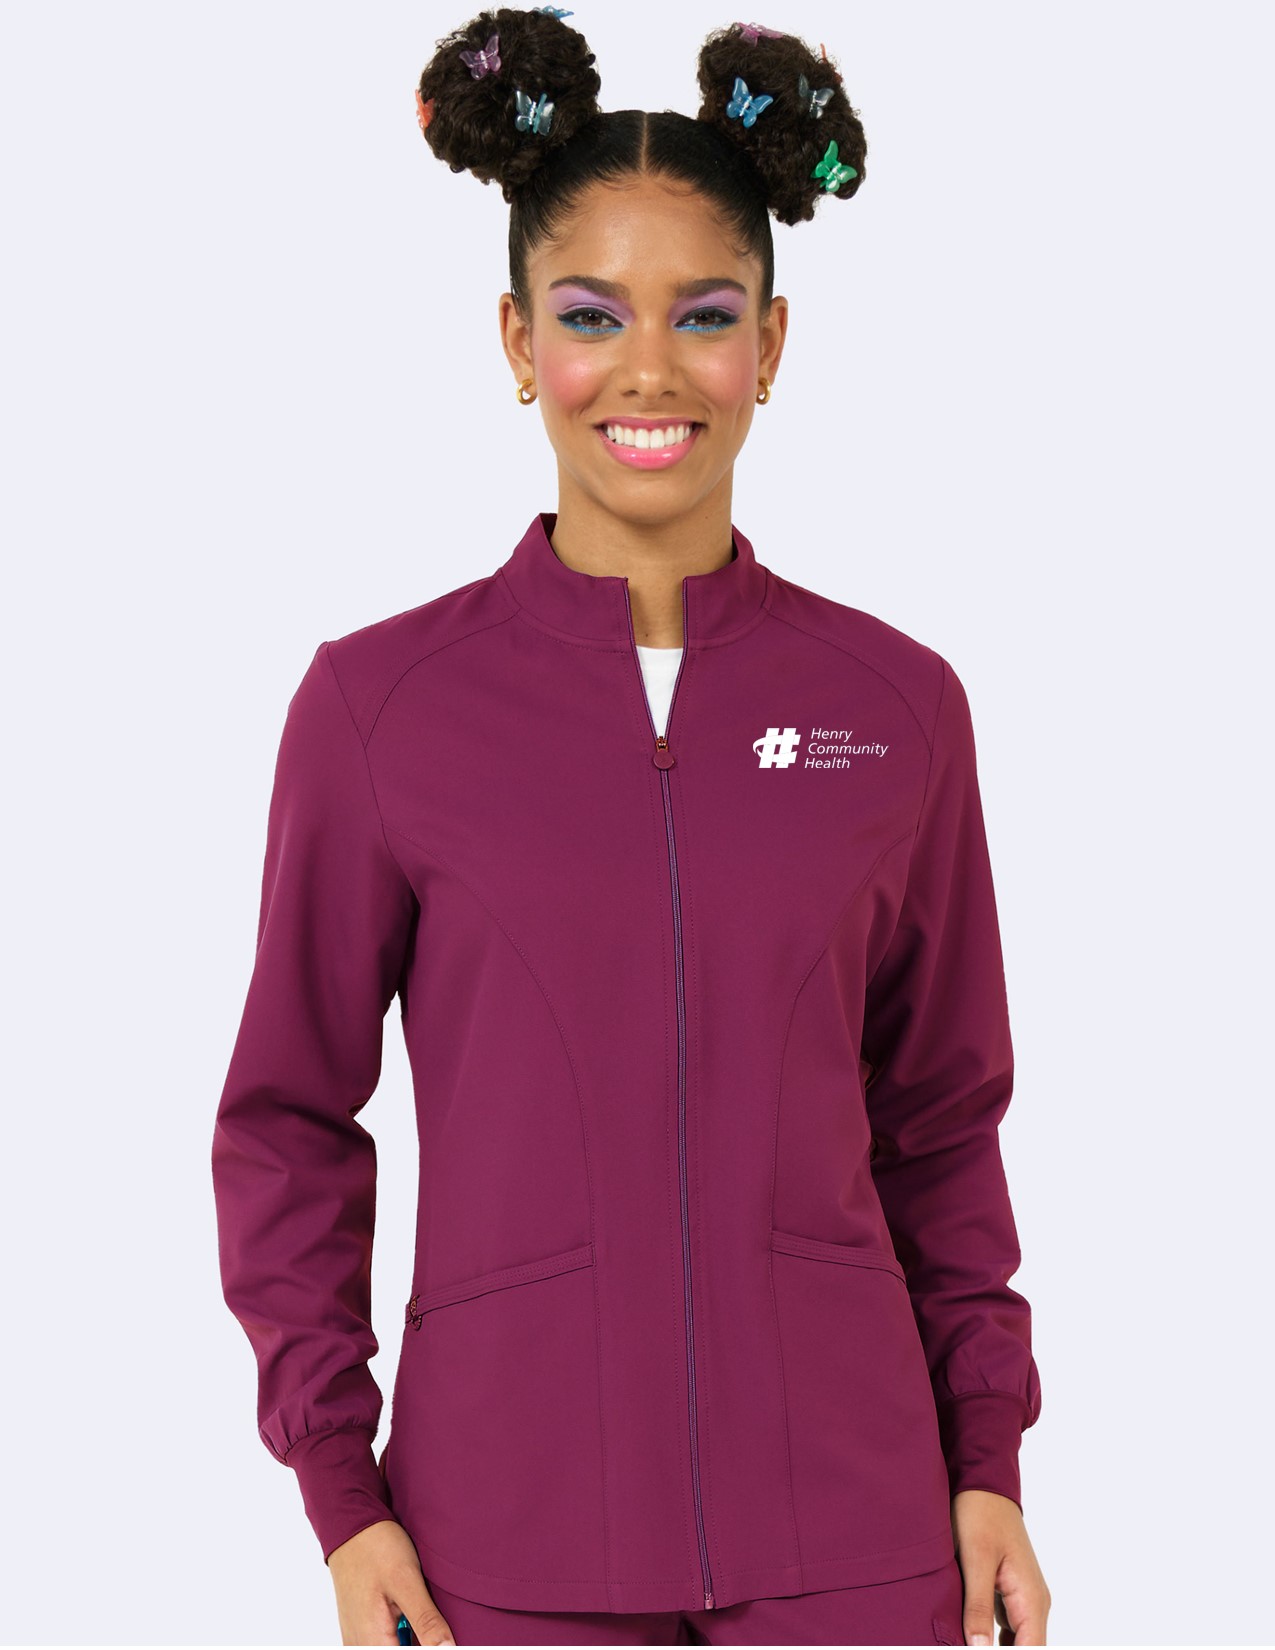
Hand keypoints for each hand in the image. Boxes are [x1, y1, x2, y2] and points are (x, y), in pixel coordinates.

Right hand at [327, 1519, 455, 1645]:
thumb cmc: (376, 1548)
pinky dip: (402, 1632)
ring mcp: (357, 1639)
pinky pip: (384, 1641)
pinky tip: (408, 1614)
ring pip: (393, 1645)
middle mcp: (359, 1645)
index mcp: (372, 1640)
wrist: (351, 1528)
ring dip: (413, 1636)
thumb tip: (448, 1648)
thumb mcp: (407, 1580)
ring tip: (416, 1611)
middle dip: (421, 1639)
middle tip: (432, 1619)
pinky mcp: (359, 1630)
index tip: (444, 1637)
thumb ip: (426, 1620)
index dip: (430, 1646)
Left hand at [951, 1490, 1050, 1645]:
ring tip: (965, 1641)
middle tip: (965, 1645)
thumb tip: (979, 1648)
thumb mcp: (975, 1559)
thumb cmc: (980, 1514)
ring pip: (1016, 1641)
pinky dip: (992, 1637)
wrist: (983, 1483)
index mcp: (1031, 1597)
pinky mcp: (1009, 1592)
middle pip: (1026, 1647)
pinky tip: (970, 1637)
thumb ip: (977, 1606)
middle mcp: (1034, 1602)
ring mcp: (1023, 1598)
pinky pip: (1007, 1627)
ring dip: (996, 1647)